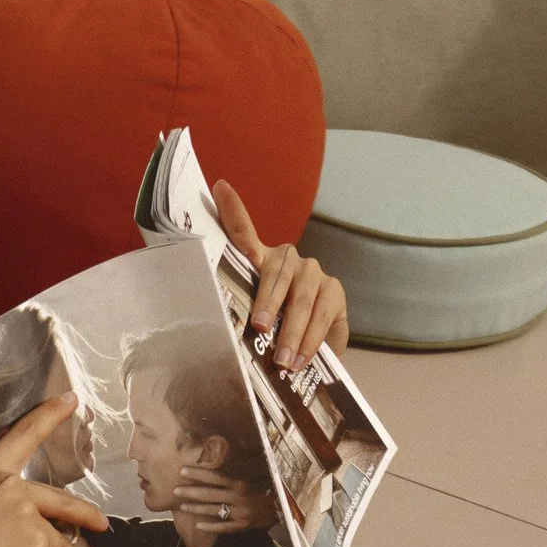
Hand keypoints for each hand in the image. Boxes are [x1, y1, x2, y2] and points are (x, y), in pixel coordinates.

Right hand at [0, 396, 110, 546]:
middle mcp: (7, 488)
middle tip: (100, 524)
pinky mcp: (36, 546)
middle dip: (84, 516)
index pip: (22, 436)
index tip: (69, 400)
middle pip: (59, 500)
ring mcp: (24, 515)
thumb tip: (24, 526)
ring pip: (58, 543)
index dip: (48, 416)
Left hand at [172, 465, 278, 536]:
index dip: (198, 474)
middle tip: (175, 490)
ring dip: (196, 508)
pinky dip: (211, 526)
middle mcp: (239, 498)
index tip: (183, 470)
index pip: (215, 477)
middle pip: (210, 494)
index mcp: (241, 484)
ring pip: (214, 511)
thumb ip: (235, 474)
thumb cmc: (266, 489)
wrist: (283, 508)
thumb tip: (216, 462)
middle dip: (191, 492)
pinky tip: (198, 525)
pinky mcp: (242, 525)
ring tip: (181, 506)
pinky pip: (224, 527)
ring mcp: (240, 513)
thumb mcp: (253, 478)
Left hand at [213, 178, 348, 370]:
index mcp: (259, 259)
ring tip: (282, 360)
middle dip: (269, 302)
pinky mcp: (334, 291)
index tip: (220, 186)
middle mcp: (287, 259)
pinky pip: (323, 315)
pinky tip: (302, 358)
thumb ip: (237, 309)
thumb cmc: (268, 328)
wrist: (304, 345)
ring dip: (292, 332)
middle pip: (277, 275)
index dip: (233, 210)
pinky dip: (311, 340)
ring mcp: (313, 273)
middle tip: (260, 327)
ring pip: (302, 299)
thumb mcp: (247, 317)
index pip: (243, 233)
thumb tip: (212, 327)